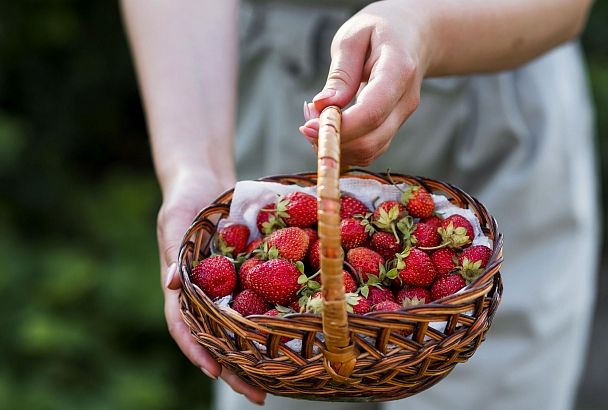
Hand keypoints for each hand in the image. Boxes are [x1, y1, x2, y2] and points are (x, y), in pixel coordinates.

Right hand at [158, 171, 265, 405]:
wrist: (206, 182)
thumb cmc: (185, 200)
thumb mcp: (175, 221)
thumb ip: (174, 251)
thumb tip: (171, 284)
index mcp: (183, 287)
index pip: (185, 326)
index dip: (198, 350)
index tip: (215, 373)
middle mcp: (206, 294)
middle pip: (218, 337)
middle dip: (235, 368)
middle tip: (259, 394)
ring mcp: (228, 287)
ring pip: (242, 326)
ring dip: (258, 353)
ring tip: (283, 379)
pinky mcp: (249, 274)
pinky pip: (263, 298)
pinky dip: (274, 319)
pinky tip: (295, 335)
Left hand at [299, 0, 430, 165]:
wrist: (410, 36)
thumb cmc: (378, 31)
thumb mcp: (353, 38)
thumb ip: (341, 74)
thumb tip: (323, 106)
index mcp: (398, 70)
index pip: (372, 111)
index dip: (340, 127)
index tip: (308, 127)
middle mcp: (406, 100)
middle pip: (371, 140)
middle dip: (333, 141)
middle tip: (306, 124)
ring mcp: (402, 117)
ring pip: (369, 151)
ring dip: (336, 146)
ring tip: (315, 122)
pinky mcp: (393, 128)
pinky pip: (369, 150)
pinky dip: (345, 147)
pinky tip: (328, 128)